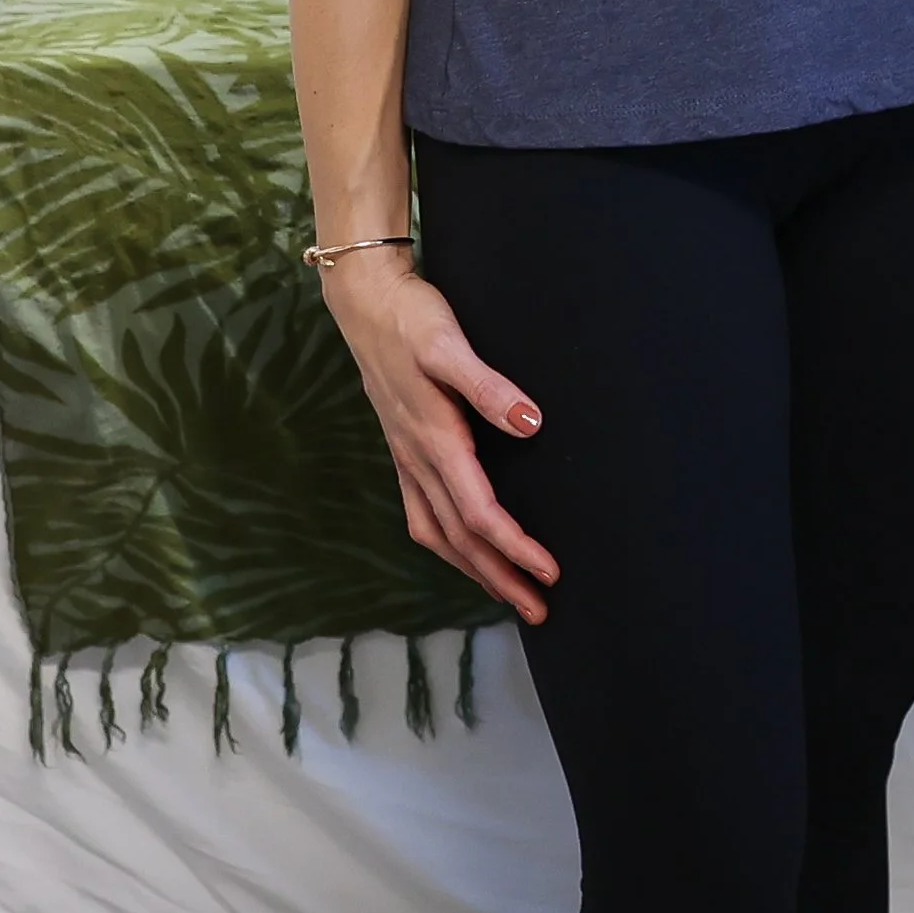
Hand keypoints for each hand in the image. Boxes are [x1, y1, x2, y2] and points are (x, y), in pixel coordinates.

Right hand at [318, 253, 559, 620]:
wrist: (364, 302)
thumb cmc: (412, 319)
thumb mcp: (450, 345)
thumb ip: (489, 387)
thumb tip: (531, 423)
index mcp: (436, 440)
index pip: (479, 512)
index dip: (515, 547)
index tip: (549, 574)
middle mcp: (418, 458)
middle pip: (460, 539)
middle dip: (499, 578)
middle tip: (539, 611)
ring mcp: (407, 457)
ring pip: (438, 534)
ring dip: (474, 569)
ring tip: (507, 593)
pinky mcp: (403, 448)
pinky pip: (423, 514)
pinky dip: (447, 544)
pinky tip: (461, 549)